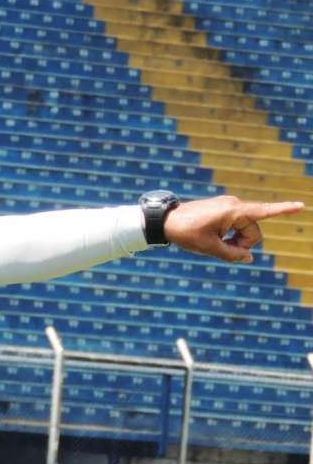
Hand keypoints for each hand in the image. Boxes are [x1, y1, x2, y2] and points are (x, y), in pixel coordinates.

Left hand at [164, 195, 303, 262]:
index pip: (264, 211)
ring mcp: (229, 206)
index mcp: (233, 211)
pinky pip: (235, 226)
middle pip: (254, 232)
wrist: (165, 220)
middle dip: (243, 244)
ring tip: (213, 242)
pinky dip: (229, 235)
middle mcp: (234, 205)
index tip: (302, 206)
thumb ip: (232, 255)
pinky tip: (214, 237)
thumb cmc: (186, 233)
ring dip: (235, 241)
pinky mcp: (223, 210)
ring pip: (244, 231)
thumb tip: (248, 258)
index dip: (284, 210)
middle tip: (221, 248)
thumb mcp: (209, 248)